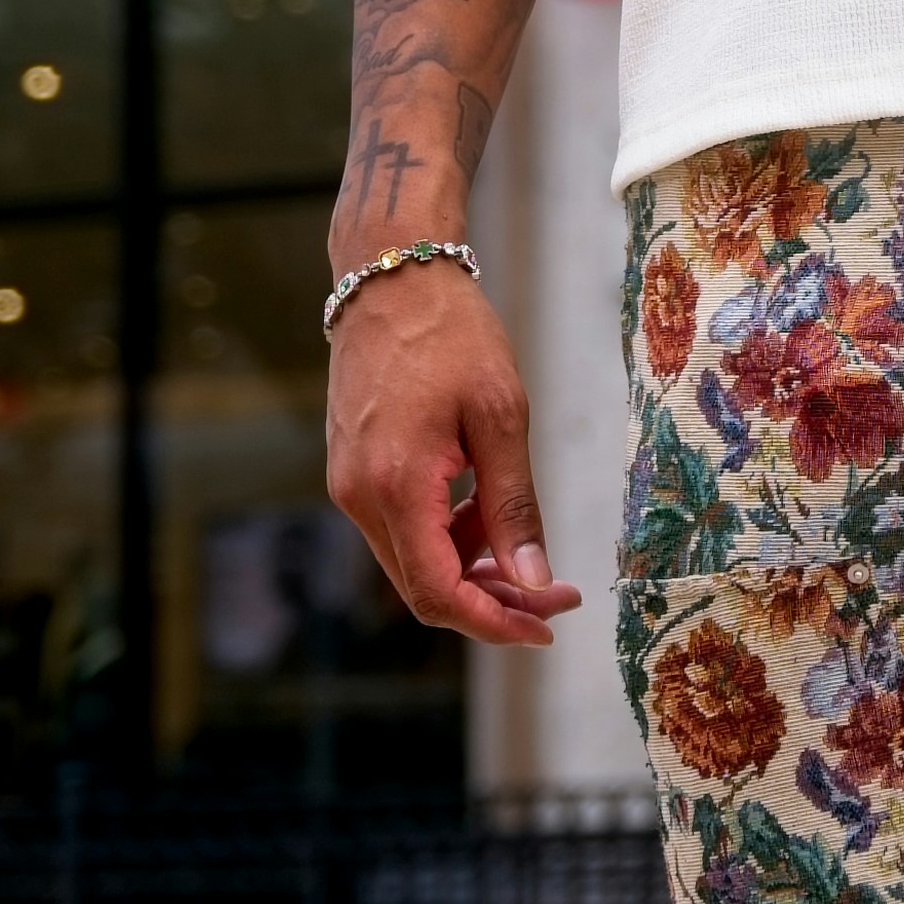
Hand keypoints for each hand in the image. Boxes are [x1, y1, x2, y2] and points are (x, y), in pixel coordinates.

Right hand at [325, 263, 580, 645]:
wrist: (391, 277)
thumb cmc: (451, 335)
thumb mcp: (501, 417)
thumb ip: (514, 506)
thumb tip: (533, 580)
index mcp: (395, 486)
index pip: (439, 593)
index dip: (494, 622)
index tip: (545, 626)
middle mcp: (358, 497)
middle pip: (423, 589)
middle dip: (492, 601)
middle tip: (554, 594)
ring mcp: (349, 486)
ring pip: (413, 562)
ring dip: (472, 568)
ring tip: (525, 541)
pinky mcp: (352, 472)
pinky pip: (402, 529)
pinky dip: (448, 537)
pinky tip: (486, 509)